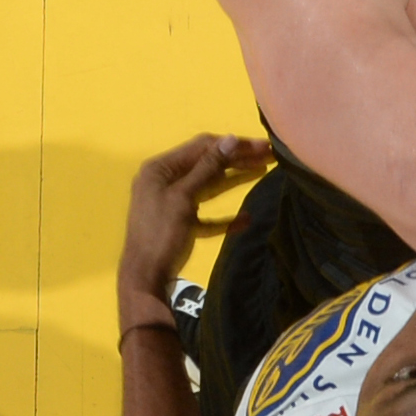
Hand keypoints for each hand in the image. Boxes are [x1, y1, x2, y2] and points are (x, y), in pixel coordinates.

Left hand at [119, 130, 266, 327]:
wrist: (145, 277)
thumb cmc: (161, 233)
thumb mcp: (184, 197)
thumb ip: (207, 167)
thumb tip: (231, 138)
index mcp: (160, 168)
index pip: (202, 147)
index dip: (233, 145)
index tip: (262, 146)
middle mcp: (165, 180)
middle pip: (206, 164)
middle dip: (237, 159)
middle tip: (270, 155)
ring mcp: (172, 202)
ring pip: (208, 186)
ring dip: (234, 179)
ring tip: (262, 170)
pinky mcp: (180, 223)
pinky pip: (205, 214)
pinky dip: (223, 217)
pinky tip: (245, 220)